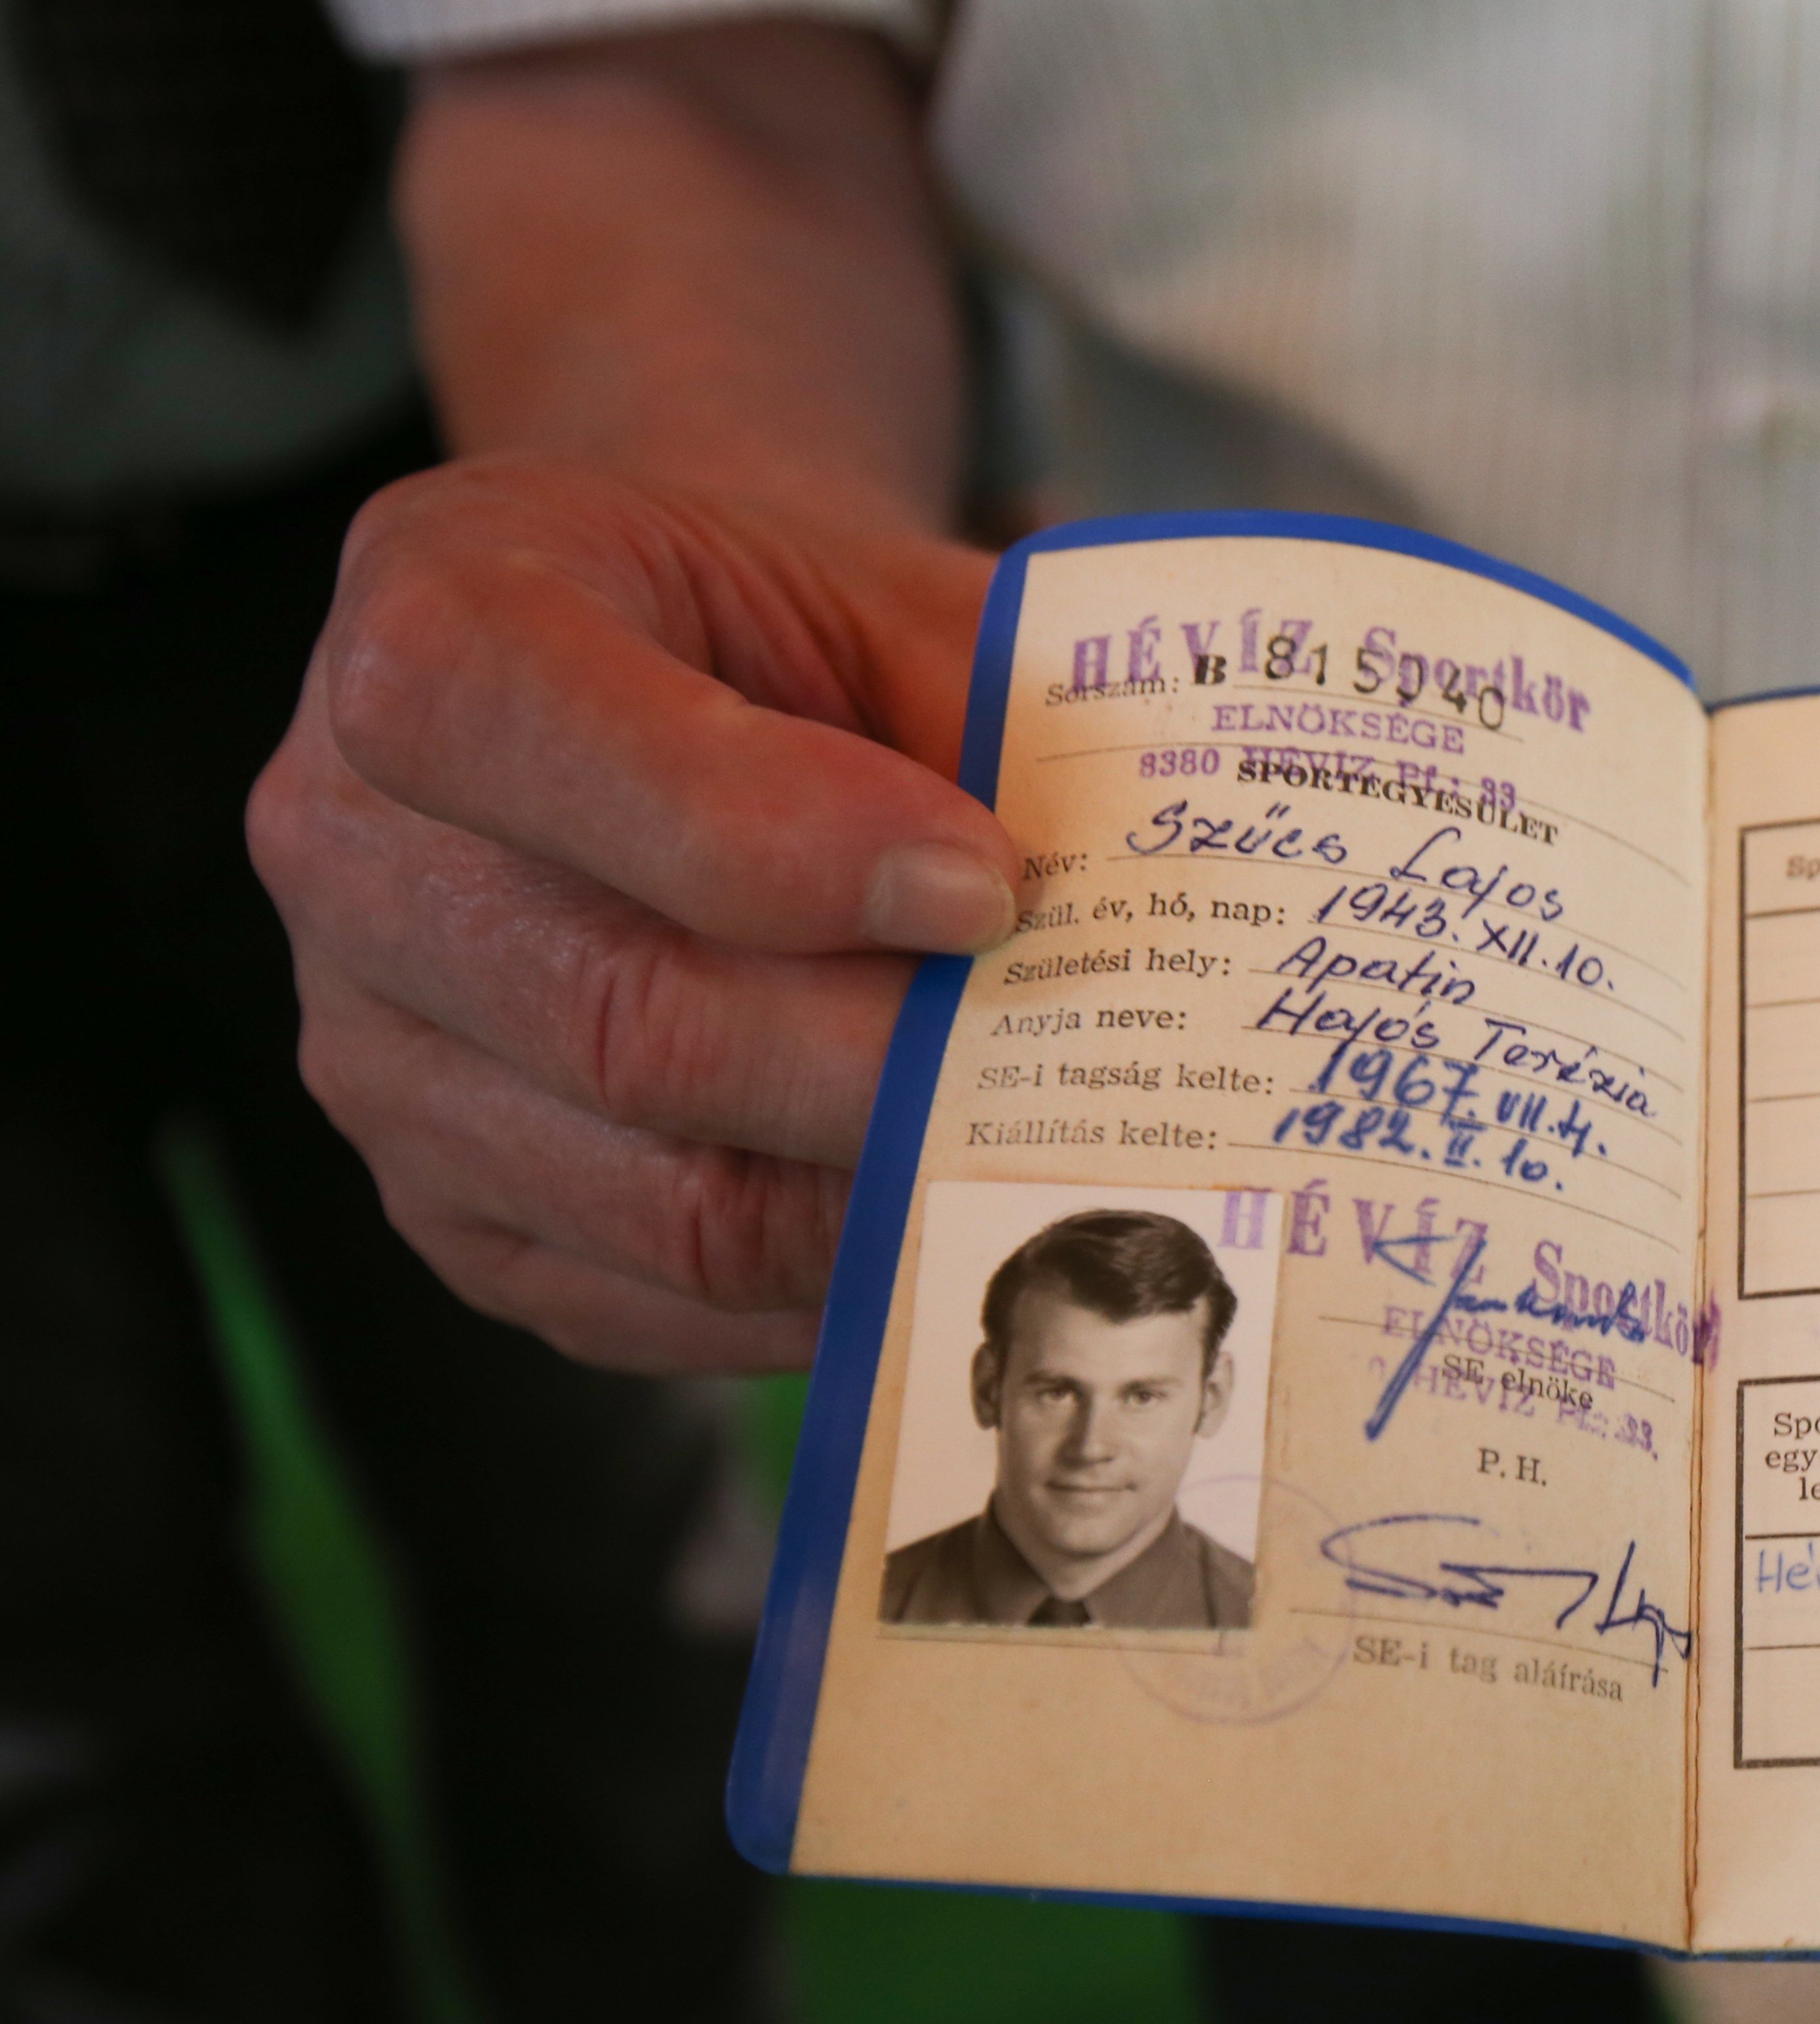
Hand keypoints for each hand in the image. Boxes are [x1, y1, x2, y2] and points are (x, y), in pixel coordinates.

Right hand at [247, 455, 1012, 1371]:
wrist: (687, 690)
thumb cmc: (799, 643)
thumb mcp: (897, 599)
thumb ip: (999, 719)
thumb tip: (1142, 907)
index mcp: (435, 610)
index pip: (524, 724)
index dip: (772, 833)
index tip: (985, 885)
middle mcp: (350, 840)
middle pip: (622, 1015)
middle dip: (882, 1068)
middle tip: (1071, 1075)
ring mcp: (373, 1047)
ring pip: (653, 1198)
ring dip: (879, 1198)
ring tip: (1039, 1160)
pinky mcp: (445, 1209)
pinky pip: (651, 1301)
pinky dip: (826, 1286)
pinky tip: (943, 1222)